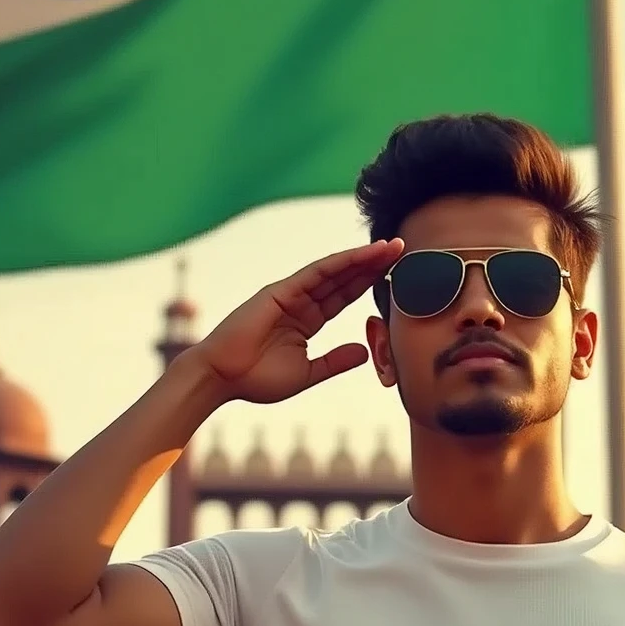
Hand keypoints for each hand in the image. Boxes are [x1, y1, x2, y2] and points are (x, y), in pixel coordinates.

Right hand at [191, 239, 401, 406]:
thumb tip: (365, 353)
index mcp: (307, 320)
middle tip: (402, 248)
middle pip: (344, 278)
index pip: (345, 296)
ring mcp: (291, 294)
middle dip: (373, 264)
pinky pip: (316, 273)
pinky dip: (341, 262)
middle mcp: (301, 302)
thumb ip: (334, 362)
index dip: (369, 283)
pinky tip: (363, 254)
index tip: (396, 273)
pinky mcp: (280, 291)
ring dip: (363, 257)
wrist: (222, 378)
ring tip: (391, 246)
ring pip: (334, 271)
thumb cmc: (257, 379)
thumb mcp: (307, 373)